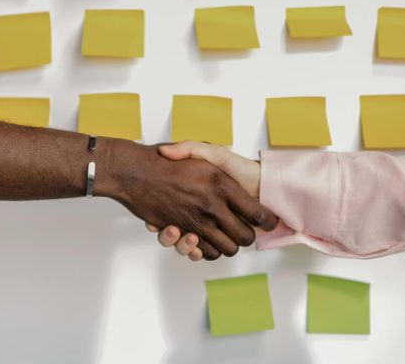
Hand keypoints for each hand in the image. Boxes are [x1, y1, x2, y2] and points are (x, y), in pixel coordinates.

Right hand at [92, 138, 275, 259]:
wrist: (133, 171)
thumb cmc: (168, 160)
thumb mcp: (202, 152)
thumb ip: (229, 164)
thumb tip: (243, 183)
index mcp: (223, 183)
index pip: (258, 213)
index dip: (268, 220)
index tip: (271, 221)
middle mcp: (212, 205)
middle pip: (245, 237)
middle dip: (248, 236)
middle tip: (243, 229)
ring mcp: (196, 221)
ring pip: (226, 249)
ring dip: (226, 246)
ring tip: (222, 233)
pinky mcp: (180, 232)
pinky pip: (200, 251)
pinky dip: (202, 250)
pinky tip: (199, 241)